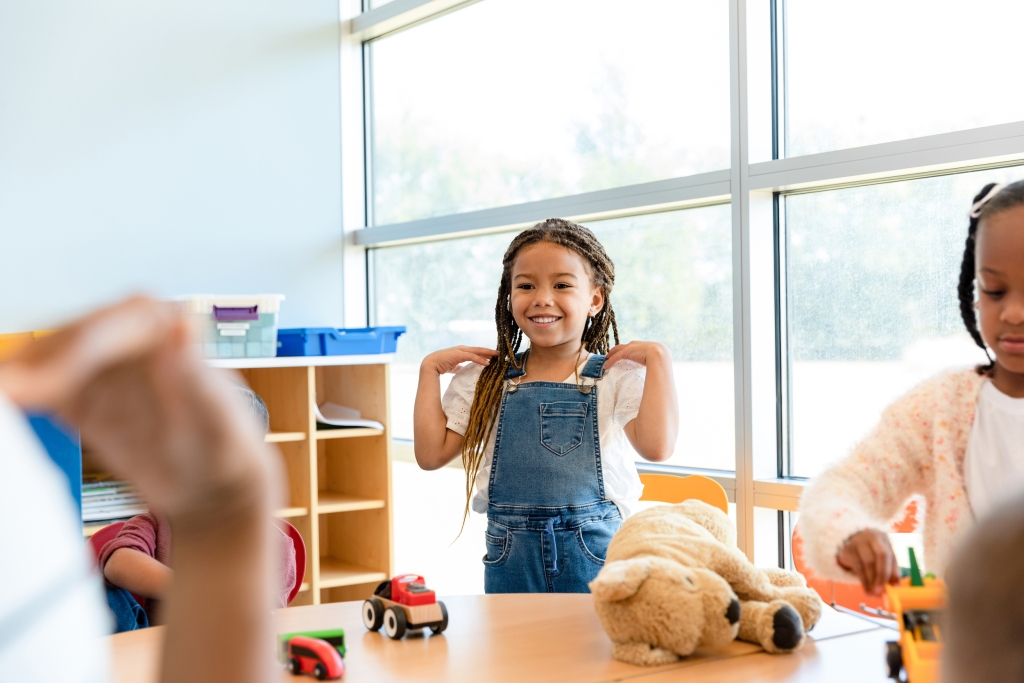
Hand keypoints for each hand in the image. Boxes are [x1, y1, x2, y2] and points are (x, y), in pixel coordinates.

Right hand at [0, 296, 279, 524]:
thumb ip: (197, 376)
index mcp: (167, 327)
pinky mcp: (80, 396)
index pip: (111, 327)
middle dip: (36, 367)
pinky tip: (9, 411)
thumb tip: (183, 326)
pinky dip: (21, 398)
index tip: (43, 385)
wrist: (215, 486)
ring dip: (22, 379)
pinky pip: (41, 389)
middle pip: (69, 342)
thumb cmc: (227, 450)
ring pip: (47, 362)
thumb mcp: (220, 419)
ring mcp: (101, 365)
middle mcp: (129, 337)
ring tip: (5, 401)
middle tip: (10, 394)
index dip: (73, 352)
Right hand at [421, 346, 496, 374]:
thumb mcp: (452, 366)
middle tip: (500, 353)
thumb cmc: (439, 366)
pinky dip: (480, 360)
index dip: (484, 353)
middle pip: (479, 349)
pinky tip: (487, 363)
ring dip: (488, 353)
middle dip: (489, 351)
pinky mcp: (459, 354)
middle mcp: (462, 349)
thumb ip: (458, 366)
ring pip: (478, 351)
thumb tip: (461, 369)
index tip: (493, 356)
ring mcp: (461, 351)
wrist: (430, 365)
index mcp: (461, 351)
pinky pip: (473, 357)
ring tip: (497, 356)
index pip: (476, 352)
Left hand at [604, 341, 669, 368]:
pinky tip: (606, 366)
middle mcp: (637, 344)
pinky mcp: (626, 352)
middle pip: (624, 346)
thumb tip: (659, 377)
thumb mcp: (658, 362)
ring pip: (618, 349)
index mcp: (646, 346)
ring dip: (611, 354)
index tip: (624, 354)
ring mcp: (631, 347)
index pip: (634, 347)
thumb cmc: (662, 361)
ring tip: (607, 358)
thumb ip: (655, 366)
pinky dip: (610, 361)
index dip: (628, 350)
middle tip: (612, 355)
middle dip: (618, 350)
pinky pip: (616, 357)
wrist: (660, 356)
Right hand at [836, 529, 901, 595]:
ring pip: (866, 563)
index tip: (894, 586)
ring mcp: (857, 542)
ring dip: (871, 581)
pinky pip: (856, 567)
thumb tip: (896, 585)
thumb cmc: (871, 551)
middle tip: (881, 591)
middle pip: (879, 556)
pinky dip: (863, 580)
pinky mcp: (847, 550)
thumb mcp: (884, 556)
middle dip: (881, 575)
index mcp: (882, 537)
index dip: (891, 571)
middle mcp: (869, 537)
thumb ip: (892, 569)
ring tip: (873, 593)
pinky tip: (866, 588)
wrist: (850, 541)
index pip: (888, 554)